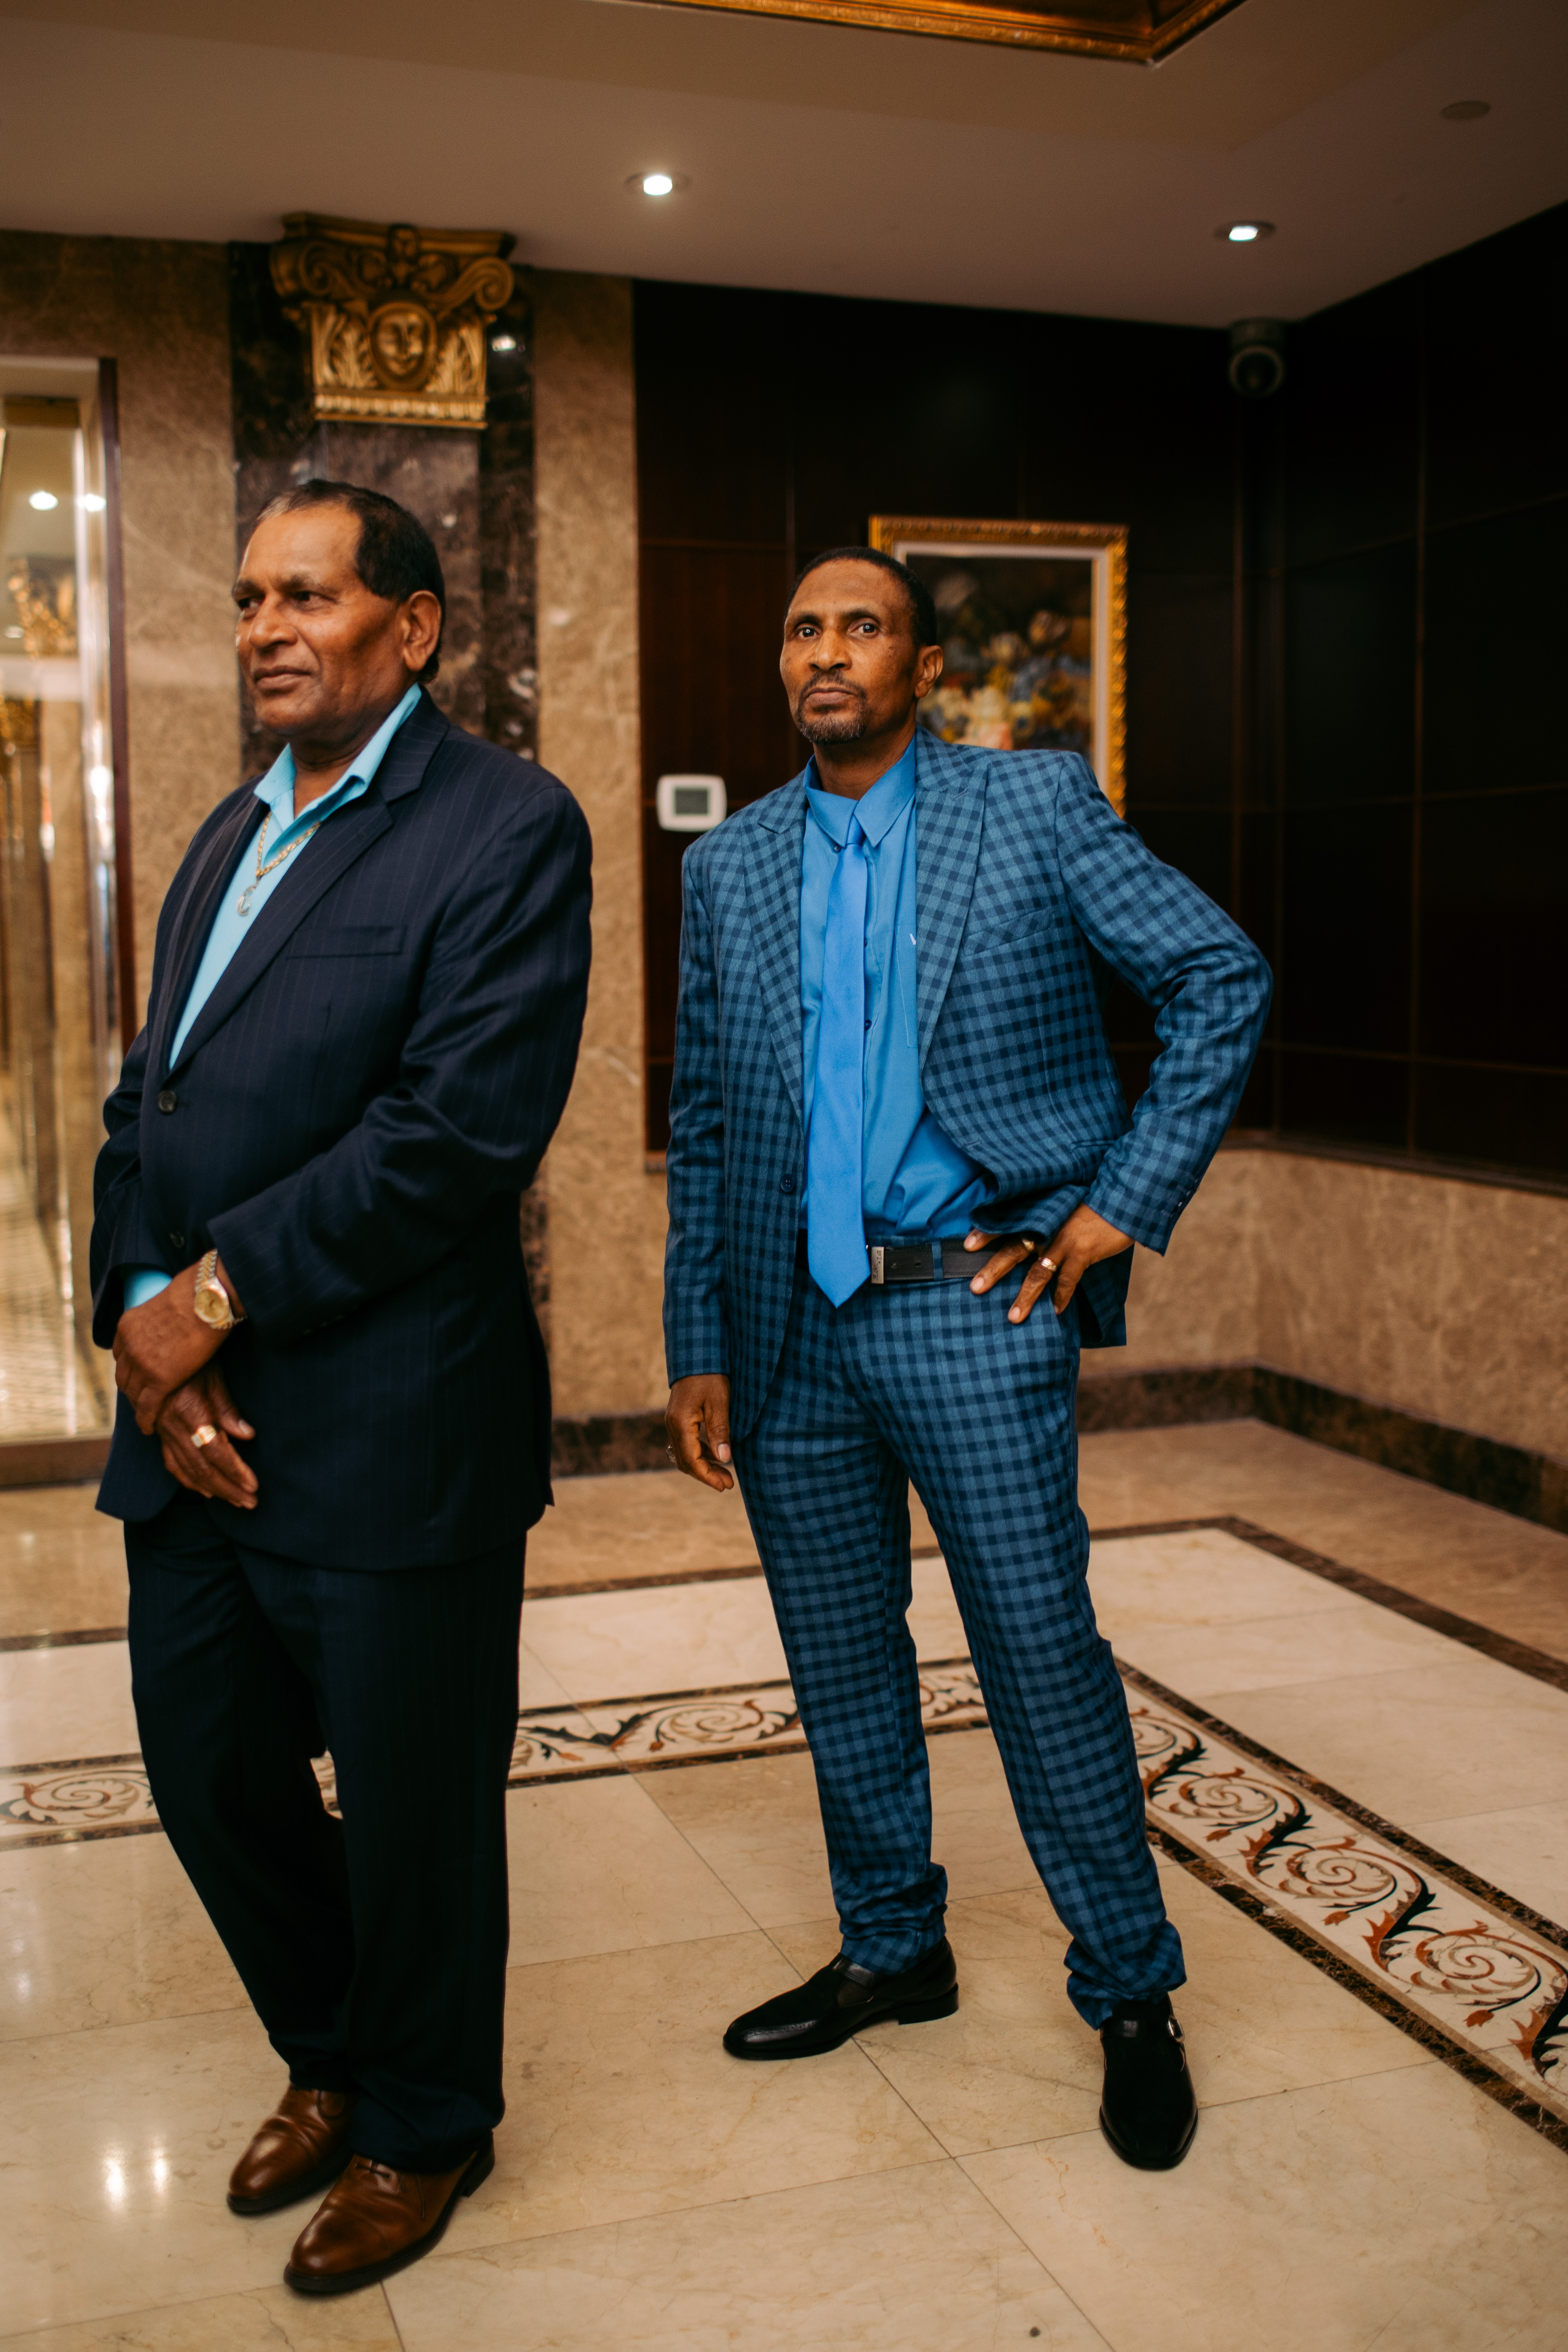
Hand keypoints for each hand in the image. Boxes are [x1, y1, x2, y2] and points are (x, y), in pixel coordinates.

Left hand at [113, 1258, 242, 1433]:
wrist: (204, 1300)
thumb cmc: (196, 1295)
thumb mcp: (166, 1305)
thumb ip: (162, 1317)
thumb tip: (176, 1316)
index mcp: (127, 1326)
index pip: (121, 1354)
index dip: (129, 1367)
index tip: (137, 1375)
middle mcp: (128, 1346)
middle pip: (123, 1375)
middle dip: (131, 1388)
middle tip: (140, 1398)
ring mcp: (142, 1365)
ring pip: (133, 1392)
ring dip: (138, 1404)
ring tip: (146, 1414)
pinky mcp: (158, 1381)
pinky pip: (147, 1406)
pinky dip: (145, 1419)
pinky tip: (149, 1427)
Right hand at [156, 1365, 257, 1508]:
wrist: (158, 1352)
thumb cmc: (194, 1360)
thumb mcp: (214, 1378)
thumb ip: (228, 1409)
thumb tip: (248, 1436)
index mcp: (190, 1413)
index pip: (215, 1451)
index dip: (234, 1471)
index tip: (253, 1486)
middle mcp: (174, 1427)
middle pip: (202, 1468)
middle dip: (228, 1488)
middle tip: (250, 1502)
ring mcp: (164, 1432)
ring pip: (188, 1470)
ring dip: (214, 1489)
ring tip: (236, 1502)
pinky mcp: (160, 1433)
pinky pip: (172, 1464)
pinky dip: (188, 1481)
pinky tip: (205, 1491)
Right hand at [665, 1374, 734, 1492]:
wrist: (697, 1353)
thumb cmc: (711, 1374)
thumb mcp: (719, 1401)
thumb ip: (720, 1430)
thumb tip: (725, 1459)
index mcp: (680, 1423)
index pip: (691, 1460)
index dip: (707, 1476)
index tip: (725, 1486)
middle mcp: (672, 1424)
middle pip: (685, 1461)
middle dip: (706, 1475)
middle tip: (728, 1484)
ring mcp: (674, 1421)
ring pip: (685, 1453)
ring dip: (704, 1465)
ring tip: (725, 1474)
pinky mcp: (679, 1417)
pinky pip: (687, 1442)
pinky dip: (701, 1453)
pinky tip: (717, 1454)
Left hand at [964, 1203, 1132, 1324]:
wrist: (1122, 1198)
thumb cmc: (1092, 1202)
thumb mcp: (1064, 1204)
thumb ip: (1046, 1217)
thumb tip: (1029, 1233)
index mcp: (1040, 1214)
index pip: (1008, 1222)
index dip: (987, 1232)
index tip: (966, 1245)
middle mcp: (1047, 1227)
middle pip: (1014, 1250)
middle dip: (994, 1270)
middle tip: (975, 1287)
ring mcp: (1064, 1241)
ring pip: (1038, 1272)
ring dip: (1026, 1296)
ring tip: (1013, 1317)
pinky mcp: (1083, 1253)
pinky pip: (1068, 1280)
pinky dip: (1062, 1297)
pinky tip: (1056, 1311)